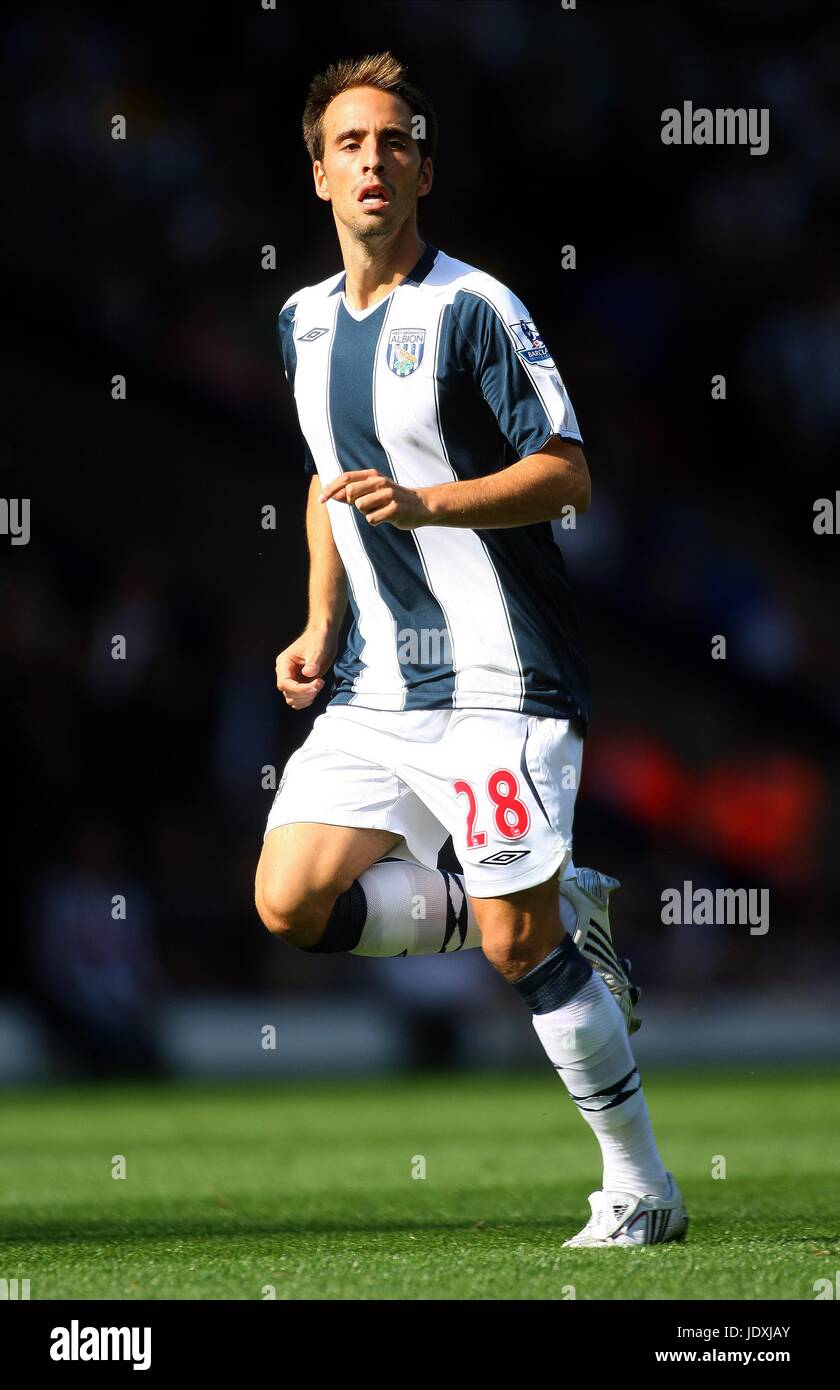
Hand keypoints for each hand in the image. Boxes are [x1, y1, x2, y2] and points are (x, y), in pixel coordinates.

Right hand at [275, 627, 336, 709]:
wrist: (324, 636)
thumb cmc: (318, 639)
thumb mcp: (317, 649)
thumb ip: (313, 662)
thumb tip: (308, 673)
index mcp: (284, 663)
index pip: (285, 683)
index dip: (299, 689)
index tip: (314, 688)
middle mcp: (285, 672)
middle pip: (288, 693)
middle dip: (304, 694)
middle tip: (318, 684)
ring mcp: (293, 679)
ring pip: (292, 699)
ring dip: (306, 698)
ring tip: (318, 686)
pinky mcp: (301, 683)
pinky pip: (299, 699)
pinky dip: (308, 699)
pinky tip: (316, 689)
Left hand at [318, 470, 432, 529]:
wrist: (421, 505)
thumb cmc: (391, 499)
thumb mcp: (373, 490)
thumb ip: (352, 492)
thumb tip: (330, 495)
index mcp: (373, 475)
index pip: (345, 478)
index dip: (330, 488)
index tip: (321, 500)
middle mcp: (380, 482)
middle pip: (350, 493)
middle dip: (352, 502)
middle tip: (366, 506)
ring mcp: (388, 495)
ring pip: (360, 507)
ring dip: (366, 513)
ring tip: (378, 511)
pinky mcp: (394, 509)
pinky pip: (371, 519)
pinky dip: (375, 521)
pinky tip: (385, 517)